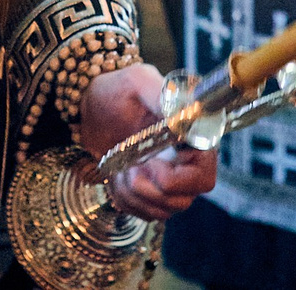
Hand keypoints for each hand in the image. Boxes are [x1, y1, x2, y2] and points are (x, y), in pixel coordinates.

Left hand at [79, 61, 215, 220]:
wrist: (92, 107)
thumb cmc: (118, 90)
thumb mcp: (137, 82)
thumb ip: (159, 95)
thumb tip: (183, 113)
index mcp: (191, 139)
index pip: (203, 176)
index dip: (177, 180)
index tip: (150, 164)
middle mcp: (186, 164)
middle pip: (184, 199)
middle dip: (151, 190)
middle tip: (130, 168)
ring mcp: (170, 181)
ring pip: (164, 210)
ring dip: (134, 194)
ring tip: (120, 168)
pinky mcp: (151, 193)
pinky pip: (145, 213)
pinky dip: (125, 200)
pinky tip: (117, 177)